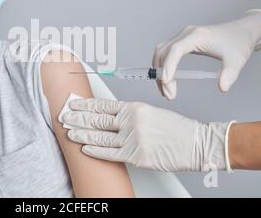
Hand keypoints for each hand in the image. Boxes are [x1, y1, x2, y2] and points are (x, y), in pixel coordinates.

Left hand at [63, 98, 234, 171]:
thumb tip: (109, 117)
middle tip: (63, 117)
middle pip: (97, 119)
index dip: (84, 105)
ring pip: (99, 136)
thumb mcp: (151, 112)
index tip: (73, 104)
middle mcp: (131, 120)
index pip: (102, 105)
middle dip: (77, 118)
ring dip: (81, 134)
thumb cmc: (176, 128)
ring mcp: (133, 138)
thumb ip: (129, 114)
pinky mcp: (136, 155)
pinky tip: (84, 148)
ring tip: (69, 132)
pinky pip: (109, 153)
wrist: (196, 142)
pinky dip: (94, 150)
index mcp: (135, 106)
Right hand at [153, 9, 260, 99]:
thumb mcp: (237, 60)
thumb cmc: (239, 43)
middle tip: (168, 94)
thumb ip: (229, 75)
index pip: (176, 50)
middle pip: (163, 52)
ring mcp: (183, 36)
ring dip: (159, 71)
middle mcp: (186, 34)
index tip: (167, 82)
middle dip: (162, 74)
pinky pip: (166, 52)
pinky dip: (163, 66)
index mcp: (197, 36)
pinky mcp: (183, 40)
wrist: (243, 31)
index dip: (168, 66)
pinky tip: (168, 80)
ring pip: (161, 52)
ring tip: (165, 91)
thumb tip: (222, 89)